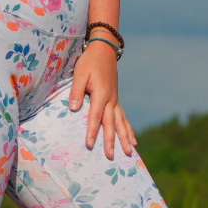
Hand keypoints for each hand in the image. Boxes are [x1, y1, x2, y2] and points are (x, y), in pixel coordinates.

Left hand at [68, 40, 136, 159]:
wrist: (104, 50)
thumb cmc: (89, 61)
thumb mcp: (80, 73)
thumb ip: (76, 91)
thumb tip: (73, 108)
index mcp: (101, 93)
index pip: (95, 116)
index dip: (92, 130)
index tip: (89, 144)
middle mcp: (111, 99)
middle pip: (111, 123)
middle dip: (110, 141)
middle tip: (109, 156)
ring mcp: (115, 100)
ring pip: (121, 122)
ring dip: (124, 138)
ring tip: (129, 152)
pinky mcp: (116, 100)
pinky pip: (123, 117)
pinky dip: (128, 129)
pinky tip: (133, 140)